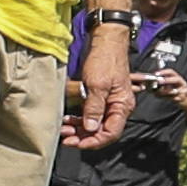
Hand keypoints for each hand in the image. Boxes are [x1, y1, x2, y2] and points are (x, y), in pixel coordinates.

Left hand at [70, 34, 136, 148]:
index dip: (94, 141)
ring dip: (80, 129)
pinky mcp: (102, 98)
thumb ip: (94, 107)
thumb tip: (90, 128)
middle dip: (84, 137)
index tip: (77, 143)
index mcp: (122, 106)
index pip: (110, 133)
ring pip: (95, 124)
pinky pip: (92, 114)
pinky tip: (69, 119)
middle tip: (66, 138)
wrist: (107, 42)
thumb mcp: (97, 84)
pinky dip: (81, 119)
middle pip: (102, 131)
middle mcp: (118, 107)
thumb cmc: (105, 60)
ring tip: (64, 130)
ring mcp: (110, 103)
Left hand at [148, 66, 186, 109]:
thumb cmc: (178, 91)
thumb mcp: (173, 84)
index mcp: (179, 78)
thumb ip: (164, 81)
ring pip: (172, 90)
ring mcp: (182, 91)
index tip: (156, 73)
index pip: (172, 72)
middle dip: (167, 80)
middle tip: (158, 81)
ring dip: (162, 91)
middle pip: (176, 79)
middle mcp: (182, 84)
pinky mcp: (180, 99)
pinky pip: (170, 97)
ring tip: (155, 91)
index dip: (164, 72)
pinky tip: (158, 95)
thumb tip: (151, 80)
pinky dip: (162, 97)